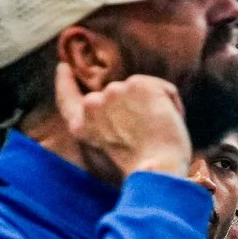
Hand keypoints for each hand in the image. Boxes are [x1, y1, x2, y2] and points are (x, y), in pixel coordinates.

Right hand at [55, 63, 190, 182]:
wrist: (156, 170)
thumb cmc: (137, 169)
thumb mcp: (105, 149)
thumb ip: (100, 124)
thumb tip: (112, 101)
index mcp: (81, 125)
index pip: (67, 97)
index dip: (65, 82)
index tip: (64, 68)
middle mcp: (93, 105)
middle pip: (118, 94)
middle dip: (134, 107)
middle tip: (146, 134)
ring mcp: (115, 92)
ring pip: (142, 91)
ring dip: (154, 107)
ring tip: (157, 132)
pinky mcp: (139, 85)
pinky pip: (164, 89)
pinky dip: (173, 105)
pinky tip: (169, 123)